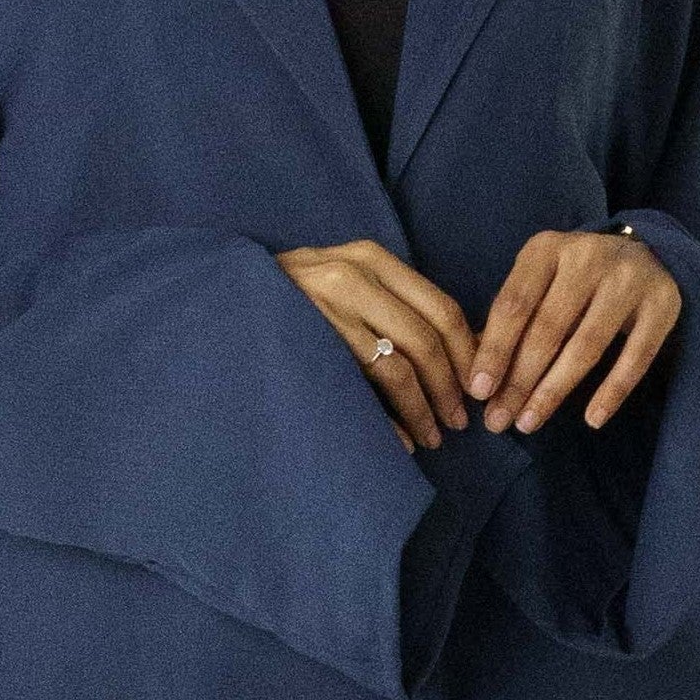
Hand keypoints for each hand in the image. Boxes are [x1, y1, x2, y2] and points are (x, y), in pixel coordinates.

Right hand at [277, 240, 477, 451]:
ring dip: (426, 408)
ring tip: (435, 436)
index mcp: (372, 258)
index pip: (442, 307)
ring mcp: (329, 303)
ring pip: (401, 363)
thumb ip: (392, 309)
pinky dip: (393, 418)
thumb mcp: (346, 289)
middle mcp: (354, 272)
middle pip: (428, 337)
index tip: (476, 389)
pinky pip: (368, 382)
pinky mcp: (310, 337)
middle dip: (452, 387)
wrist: (223, 299)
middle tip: (460, 423)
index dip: (468, 354)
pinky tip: (402, 441)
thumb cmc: (293, 304)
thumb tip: (458, 355)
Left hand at [470, 228, 682, 434]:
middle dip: (519, 381)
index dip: (495, 351)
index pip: (514, 304)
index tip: (478, 392)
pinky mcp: (663, 304)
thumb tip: (477, 378)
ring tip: (529, 423)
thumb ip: (511, 322)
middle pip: (547, 329)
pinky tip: (592, 420)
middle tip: (499, 421)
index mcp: (547, 248)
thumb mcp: (539, 284)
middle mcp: (588, 256)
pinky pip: (635, 357)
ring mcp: (628, 279)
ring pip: (586, 346)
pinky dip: (612, 392)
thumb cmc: (576, 280)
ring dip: (554, 392)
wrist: (645, 252)